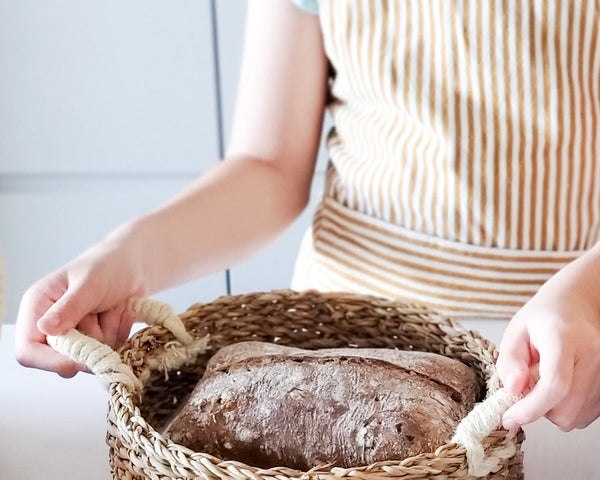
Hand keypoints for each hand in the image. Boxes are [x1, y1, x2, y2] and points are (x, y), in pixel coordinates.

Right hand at [15, 225, 145, 376]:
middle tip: (104, 313)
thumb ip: (70, 307)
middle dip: (91, 342)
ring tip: (114, 306)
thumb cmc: (107, 265)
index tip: (79, 359)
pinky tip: (122, 312)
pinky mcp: (95, 340)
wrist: (133, 264)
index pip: (28, 351)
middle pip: (62, 360)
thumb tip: (45, 329)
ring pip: (90, 358)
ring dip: (110, 333)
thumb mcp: (89, 284)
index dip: (51, 362)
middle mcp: (52, 326)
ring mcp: (75, 335)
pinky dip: (120, 333)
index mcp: (37, 308)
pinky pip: (109, 352)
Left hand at [496, 247, 599, 430]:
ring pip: (576, 417)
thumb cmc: (544, 318)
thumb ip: (510, 360)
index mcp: (565, 338)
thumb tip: (513, 390)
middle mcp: (592, 357)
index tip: (509, 418)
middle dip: (538, 409)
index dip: (530, 408)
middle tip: (526, 387)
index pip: (554, 384)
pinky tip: (560, 386)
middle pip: (566, 408)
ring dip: (553, 409)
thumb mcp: (516, 330)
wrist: (578, 305)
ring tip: (545, 381)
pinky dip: (568, 409)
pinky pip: (586, 415)